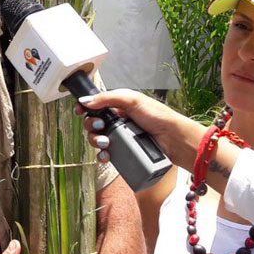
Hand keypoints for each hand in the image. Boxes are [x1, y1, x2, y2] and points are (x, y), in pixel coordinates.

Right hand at [76, 89, 204, 170]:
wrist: (174, 139)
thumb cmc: (158, 116)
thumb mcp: (132, 100)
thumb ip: (107, 98)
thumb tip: (85, 100)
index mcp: (119, 106)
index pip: (96, 106)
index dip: (86, 108)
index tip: (80, 110)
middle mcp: (118, 122)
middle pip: (94, 123)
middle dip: (91, 125)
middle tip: (100, 126)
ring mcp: (121, 138)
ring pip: (97, 140)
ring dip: (95, 141)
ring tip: (105, 142)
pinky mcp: (124, 153)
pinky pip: (106, 155)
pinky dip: (102, 155)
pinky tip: (106, 155)